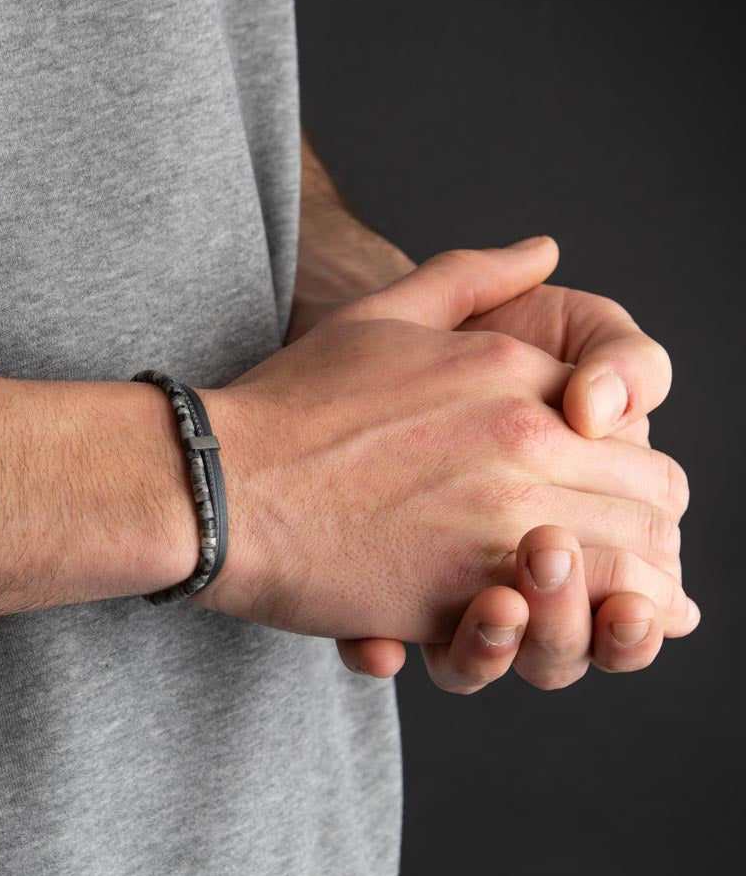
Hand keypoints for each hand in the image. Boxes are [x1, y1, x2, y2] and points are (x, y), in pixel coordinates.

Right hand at [190, 241, 695, 651]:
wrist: (219, 483)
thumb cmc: (290, 403)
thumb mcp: (382, 313)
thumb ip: (473, 276)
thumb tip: (545, 248)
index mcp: (513, 372)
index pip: (633, 423)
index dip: (631, 464)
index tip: (609, 493)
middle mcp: (524, 440)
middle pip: (656, 495)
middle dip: (650, 526)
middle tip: (623, 551)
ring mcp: (500, 520)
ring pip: (635, 563)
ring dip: (635, 583)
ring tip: (610, 597)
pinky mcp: (465, 593)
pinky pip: (574, 620)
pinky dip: (592, 627)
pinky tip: (573, 623)